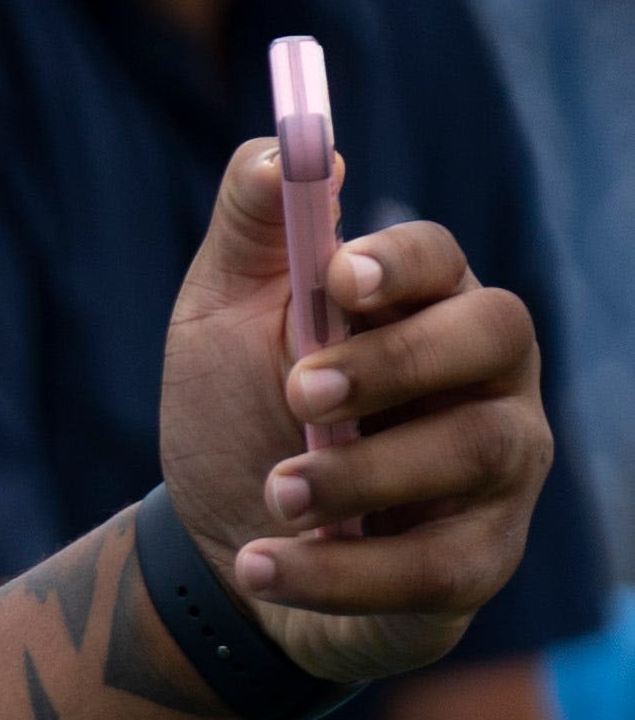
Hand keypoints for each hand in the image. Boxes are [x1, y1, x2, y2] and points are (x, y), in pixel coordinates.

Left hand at [157, 137, 548, 688]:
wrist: (222, 553)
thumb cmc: (238, 419)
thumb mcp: (221, 320)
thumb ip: (251, 231)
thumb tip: (282, 149)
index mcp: (424, 307)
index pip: (445, 260)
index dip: (404, 261)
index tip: (341, 275)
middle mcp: (486, 380)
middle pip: (496, 336)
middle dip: (398, 360)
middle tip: (300, 392)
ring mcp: (498, 472)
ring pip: (476, 452)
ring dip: (362, 473)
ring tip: (274, 492)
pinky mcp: (478, 561)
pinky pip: (438, 566)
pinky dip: (339, 570)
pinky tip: (262, 563)